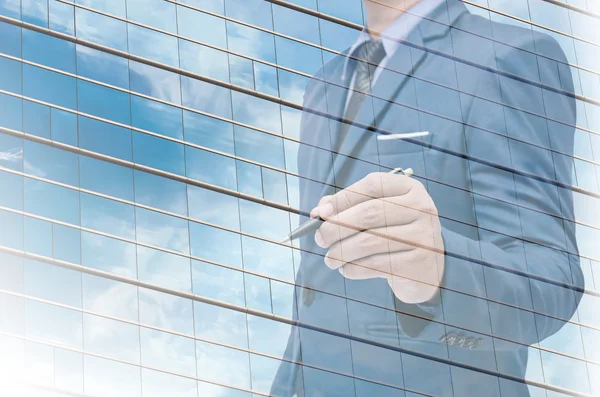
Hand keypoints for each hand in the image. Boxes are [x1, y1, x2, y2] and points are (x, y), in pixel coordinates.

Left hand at [312, 172, 444, 303]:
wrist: (428, 270)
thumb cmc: (395, 235)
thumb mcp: (380, 215)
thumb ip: (350, 207)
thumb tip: (319, 212)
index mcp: (410, 188)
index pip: (372, 185)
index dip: (343, 197)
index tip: (321, 213)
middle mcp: (421, 208)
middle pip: (369, 213)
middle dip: (336, 227)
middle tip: (320, 239)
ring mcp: (423, 235)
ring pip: (370, 241)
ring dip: (341, 251)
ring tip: (330, 259)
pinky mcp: (419, 263)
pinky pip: (376, 264)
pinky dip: (354, 268)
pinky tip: (346, 269)